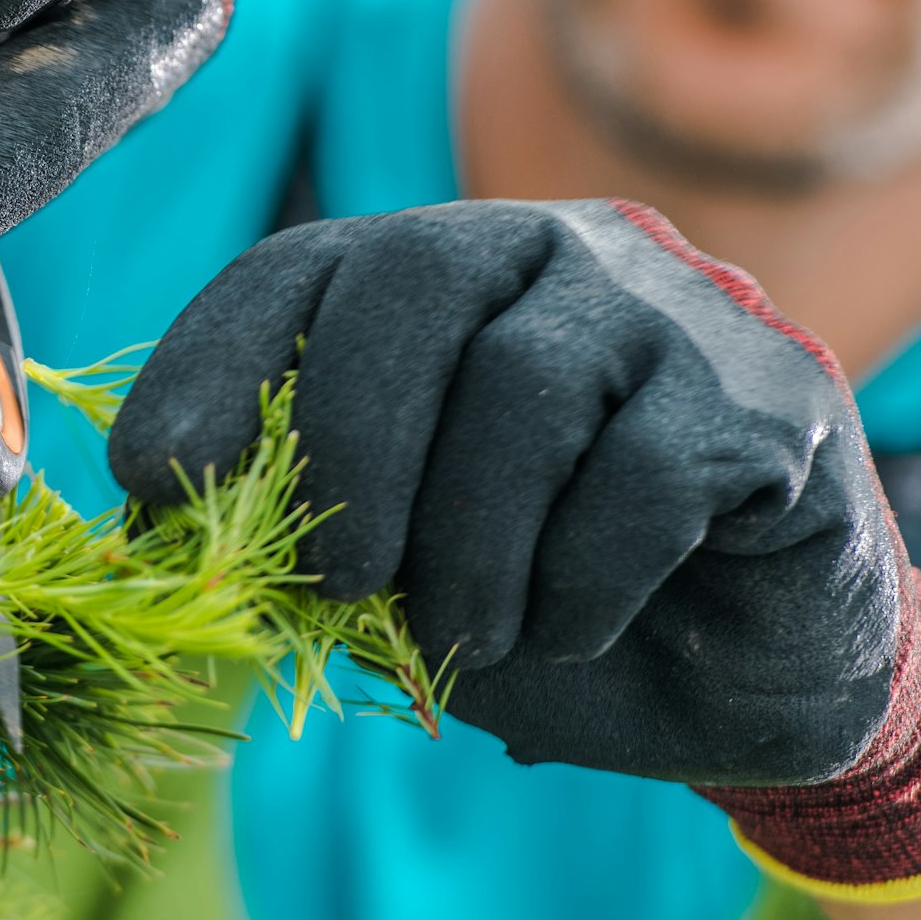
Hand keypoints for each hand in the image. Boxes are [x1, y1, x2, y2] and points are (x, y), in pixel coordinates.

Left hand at [111, 198, 920, 893]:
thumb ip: (298, 529)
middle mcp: (540, 251)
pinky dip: (582, 576)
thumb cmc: (532, 599)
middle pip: (412, 277)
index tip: (155, 477)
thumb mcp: (393, 570)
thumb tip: (160, 528)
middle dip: (348, 443)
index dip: (208, 362)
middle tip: (343, 581)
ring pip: (524, 380)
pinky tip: (573, 624)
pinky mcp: (765, 397)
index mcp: (423, 280)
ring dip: (470, 544)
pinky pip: (646, 473)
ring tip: (468, 639)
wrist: (741, 668)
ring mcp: (661, 308)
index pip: (293, 270)